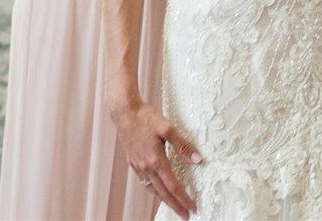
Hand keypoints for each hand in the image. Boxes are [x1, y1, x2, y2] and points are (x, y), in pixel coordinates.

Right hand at [112, 99, 200, 218]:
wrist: (123, 112)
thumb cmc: (145, 117)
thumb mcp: (167, 128)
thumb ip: (183, 145)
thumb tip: (197, 160)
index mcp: (156, 160)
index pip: (173, 186)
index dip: (184, 199)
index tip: (193, 208)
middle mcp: (146, 167)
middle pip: (163, 193)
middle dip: (175, 206)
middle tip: (185, 216)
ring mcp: (137, 165)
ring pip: (152, 189)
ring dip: (164, 199)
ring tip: (173, 205)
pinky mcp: (132, 162)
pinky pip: (144, 182)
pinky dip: (153, 189)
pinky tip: (156, 188)